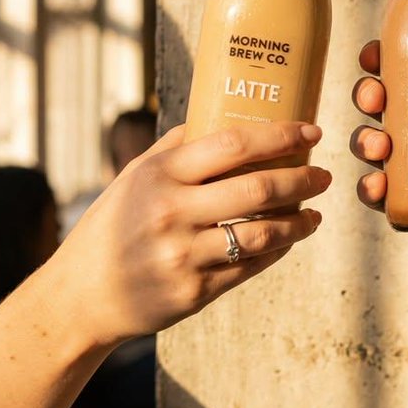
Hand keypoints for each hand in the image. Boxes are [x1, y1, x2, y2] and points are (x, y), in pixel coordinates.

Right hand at [49, 122, 330, 346]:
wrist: (83, 294)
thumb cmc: (114, 223)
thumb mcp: (135, 176)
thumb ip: (177, 147)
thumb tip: (224, 112)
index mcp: (162, 174)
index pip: (234, 144)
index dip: (281, 136)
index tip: (312, 132)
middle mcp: (173, 212)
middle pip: (259, 188)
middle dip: (303, 179)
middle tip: (324, 175)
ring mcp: (184, 254)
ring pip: (263, 232)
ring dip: (299, 221)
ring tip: (315, 213)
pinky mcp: (194, 291)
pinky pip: (251, 266)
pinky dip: (278, 249)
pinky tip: (289, 238)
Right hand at [352, 41, 407, 299]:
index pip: (406, 73)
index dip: (382, 60)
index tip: (374, 54)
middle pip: (380, 105)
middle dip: (366, 95)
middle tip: (376, 97)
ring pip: (372, 146)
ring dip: (364, 140)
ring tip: (381, 146)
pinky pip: (379, 195)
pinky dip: (369, 188)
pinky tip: (378, 184)